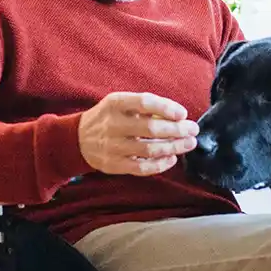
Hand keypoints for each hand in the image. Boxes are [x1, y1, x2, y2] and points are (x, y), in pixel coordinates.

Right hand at [78, 92, 197, 176]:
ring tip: (188, 144)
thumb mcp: (120, 103)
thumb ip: (145, 107)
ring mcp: (112, 147)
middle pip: (151, 129)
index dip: (167, 108)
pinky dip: (160, 164)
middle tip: (193, 130)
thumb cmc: (108, 118)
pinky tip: (172, 158)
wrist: (77, 139)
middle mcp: (112, 125)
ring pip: (149, 150)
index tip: (182, 114)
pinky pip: (142, 168)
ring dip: (174, 147)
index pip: (145, 102)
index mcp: (115, 104)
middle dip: (177, 130)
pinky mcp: (114, 165)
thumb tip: (178, 116)